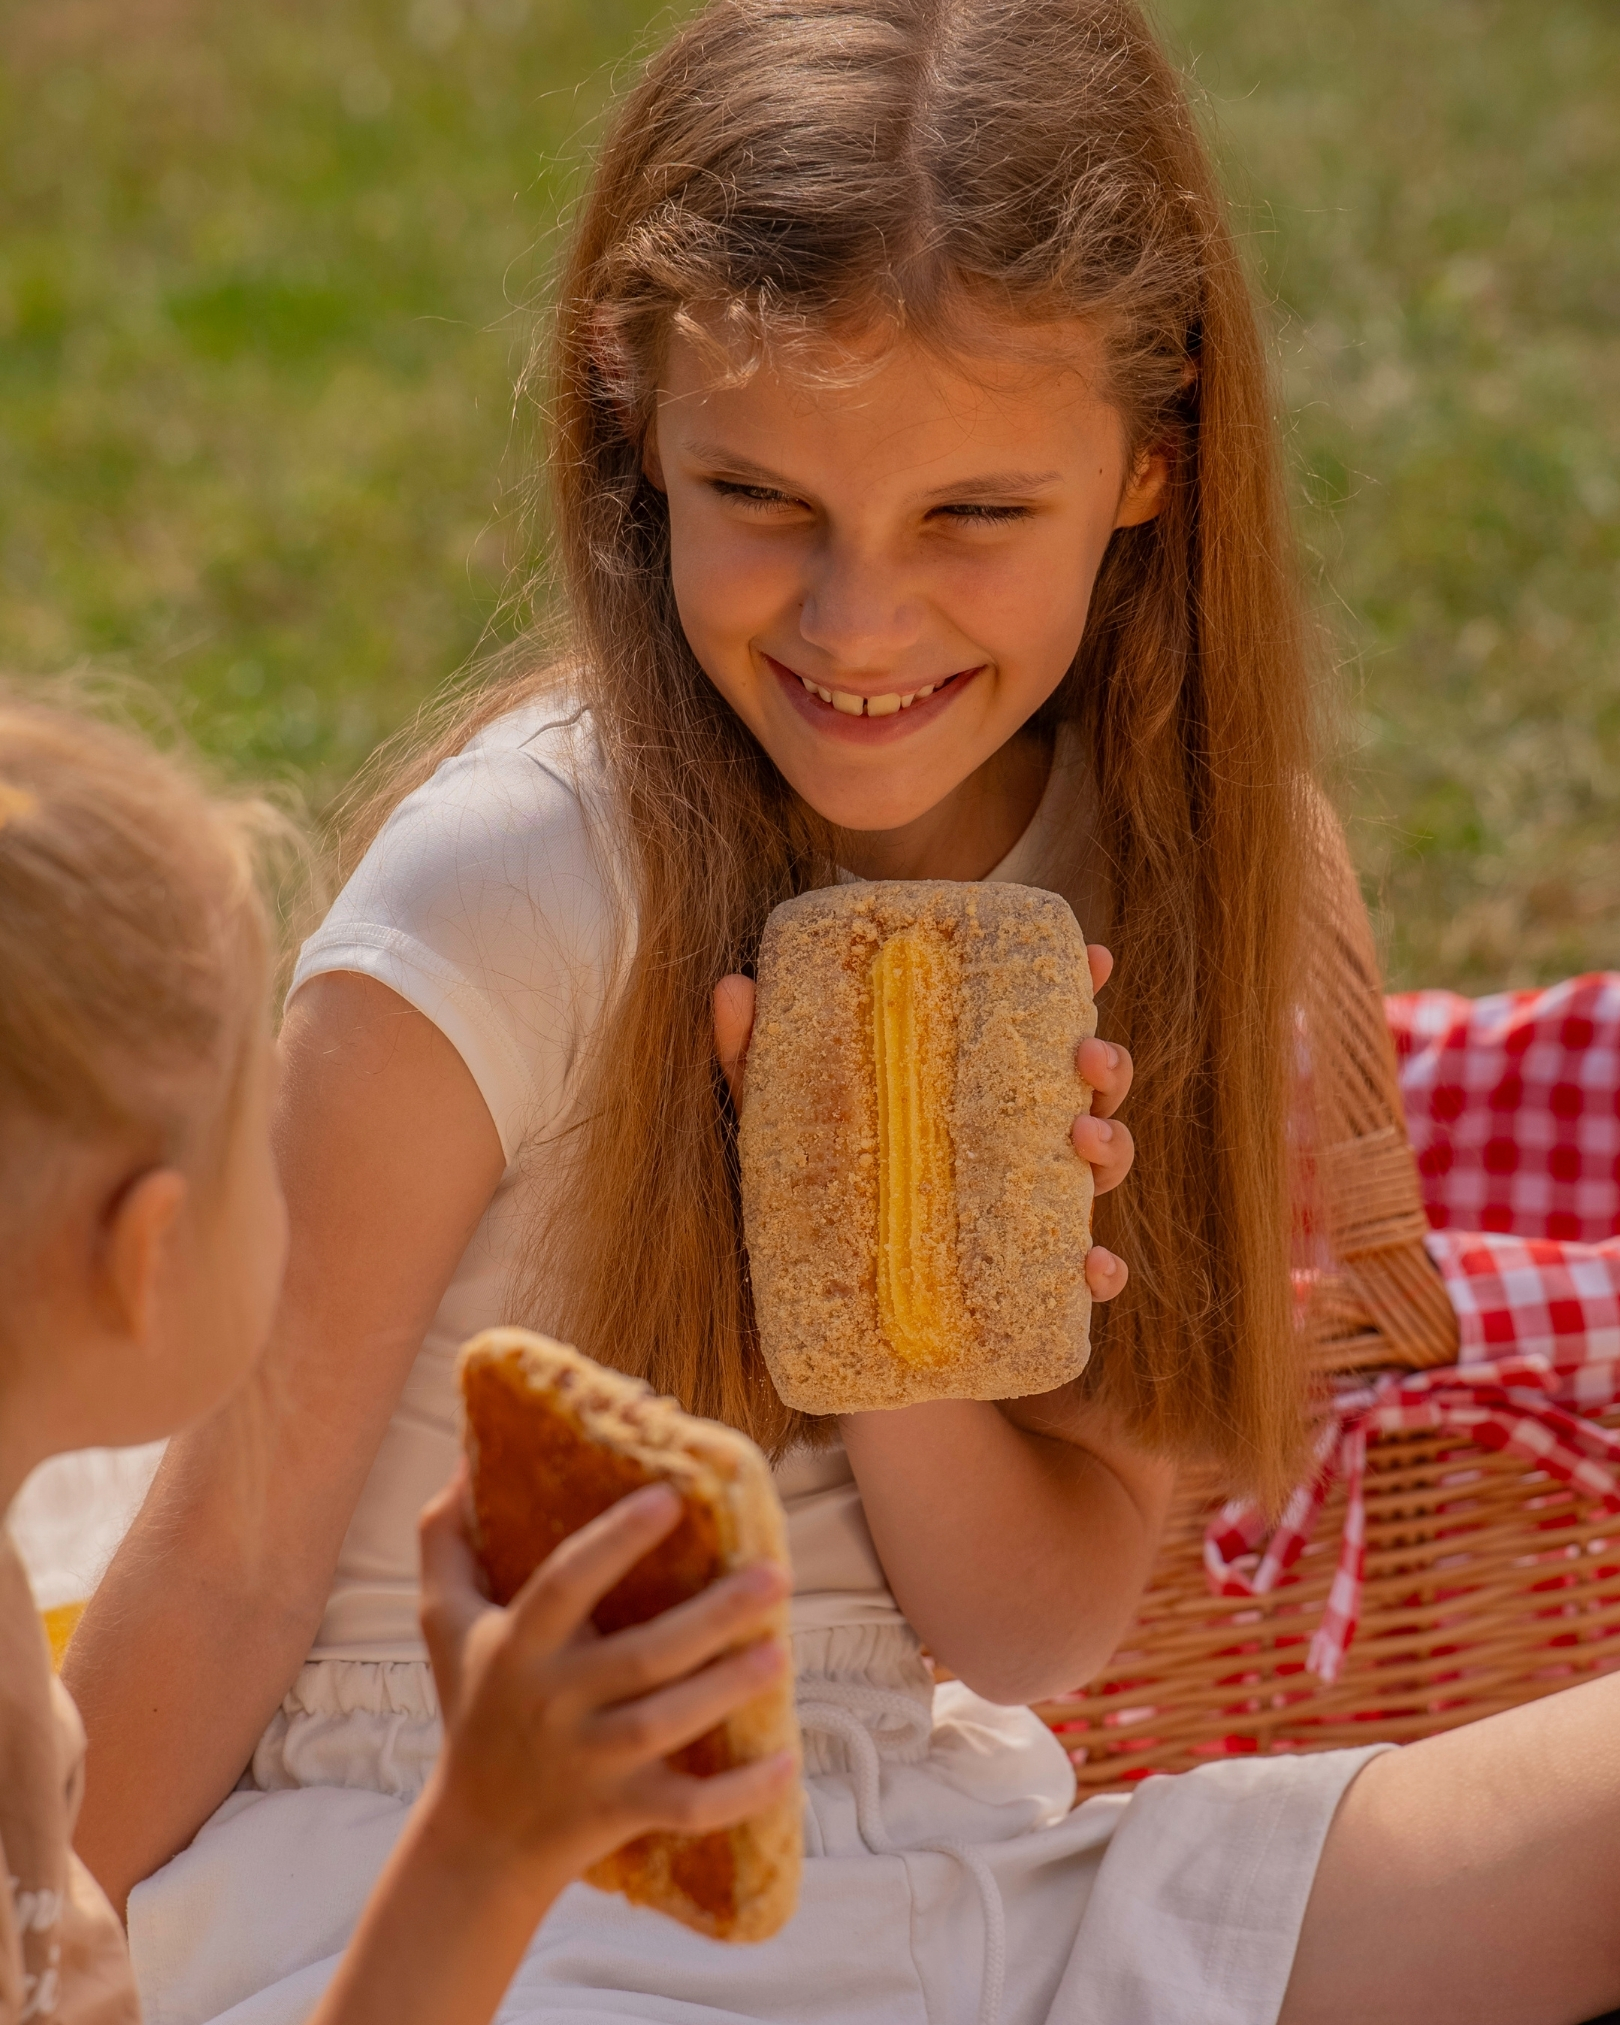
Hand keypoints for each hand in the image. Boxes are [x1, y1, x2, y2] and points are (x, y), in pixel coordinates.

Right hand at [415, 1470, 794, 1889]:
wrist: (476, 1841)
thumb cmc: (474, 1708)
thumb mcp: (447, 1626)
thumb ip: (446, 1543)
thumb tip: (465, 1463)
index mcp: (518, 1647)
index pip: (566, 1583)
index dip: (616, 1540)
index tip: (670, 1496)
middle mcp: (553, 1703)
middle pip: (640, 1657)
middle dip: (711, 1618)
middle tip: (774, 1574)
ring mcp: (590, 1762)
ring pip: (665, 1726)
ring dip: (728, 1689)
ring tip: (781, 1650)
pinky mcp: (620, 1812)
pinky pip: (686, 1808)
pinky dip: (738, 1794)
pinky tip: (787, 1760)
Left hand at [714, 942, 1133, 1302]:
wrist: (812, 1326)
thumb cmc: (801, 1205)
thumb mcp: (773, 1129)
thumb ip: (754, 1062)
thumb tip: (733, 986)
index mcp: (968, 1091)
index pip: (1031, 1027)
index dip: (1076, 986)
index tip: (1096, 958)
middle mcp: (1010, 1143)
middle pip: (1084, 1089)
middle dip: (1106, 1064)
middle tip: (1086, 1054)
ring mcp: (1025, 1211)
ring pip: (1100, 1165)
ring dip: (1112, 1144)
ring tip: (1082, 1137)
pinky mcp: (1026, 1285)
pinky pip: (1083, 1277)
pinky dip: (1101, 1271)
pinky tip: (1094, 1265)